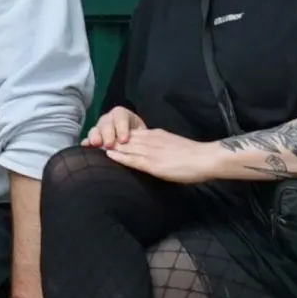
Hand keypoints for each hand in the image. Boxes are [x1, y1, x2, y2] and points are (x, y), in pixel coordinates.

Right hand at [82, 106, 145, 148]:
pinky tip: (84, 145)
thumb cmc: (140, 137)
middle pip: (106, 123)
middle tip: (110, 145)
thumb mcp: (142, 133)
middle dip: (108, 134)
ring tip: (96, 144)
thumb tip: (143, 139)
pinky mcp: (94, 137)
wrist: (136, 142)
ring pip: (96, 129)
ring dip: (95, 136)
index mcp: (122, 114)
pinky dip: (87, 142)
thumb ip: (142, 135)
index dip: (122, 128)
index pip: (121, 117)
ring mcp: (99, 128)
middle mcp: (109, 119)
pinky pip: (89, 138)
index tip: (124, 140)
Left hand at [104, 128, 224, 183]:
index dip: (114, 135)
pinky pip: (134, 159)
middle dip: (106, 139)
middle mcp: (151, 139)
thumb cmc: (193, 155)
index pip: (130, 133)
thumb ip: (158, 145)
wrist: (206, 158)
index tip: (100, 137)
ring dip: (109, 146)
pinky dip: (120, 156)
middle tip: (90, 140)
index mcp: (155, 135)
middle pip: (123, 137)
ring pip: (125, 146)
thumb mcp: (171, 144)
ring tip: (93, 147)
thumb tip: (146, 150)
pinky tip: (109, 155)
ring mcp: (152, 151)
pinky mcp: (154, 164)